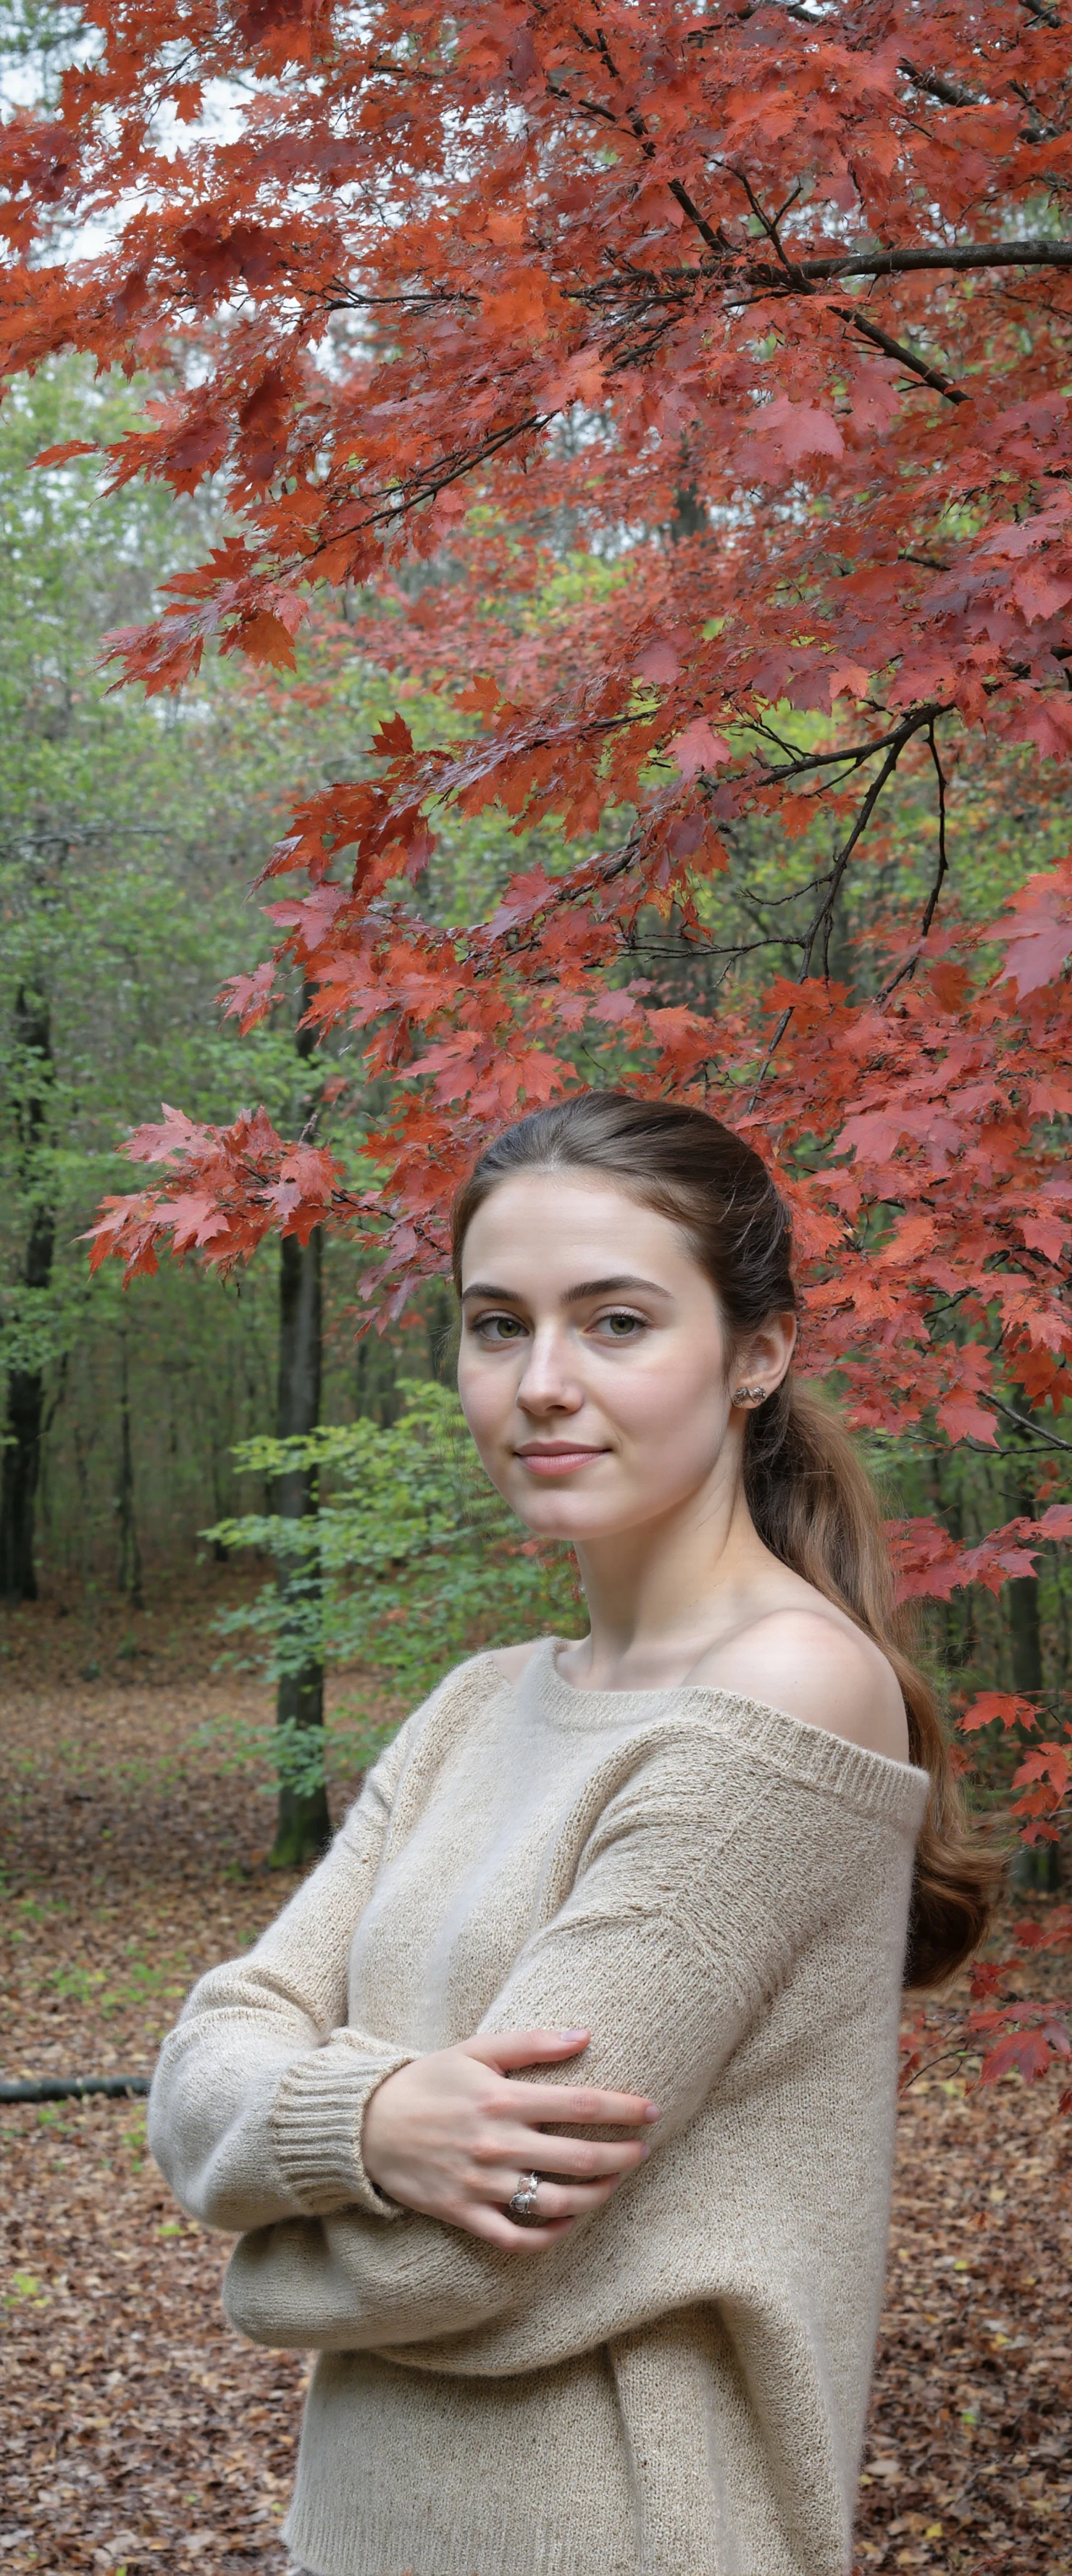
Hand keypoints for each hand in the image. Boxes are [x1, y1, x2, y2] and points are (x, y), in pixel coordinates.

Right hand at [362, 2028, 659, 2248]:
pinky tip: (568, 2224)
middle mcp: (497, 2143)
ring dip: (594, 2197)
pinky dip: (548, 2237)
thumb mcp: (476, 2050)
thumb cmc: (428, 2081)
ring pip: (555, 2202)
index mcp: (502, 2098)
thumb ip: (531, 2043)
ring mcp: (481, 2184)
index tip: (651, 2111)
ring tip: (612, 2185)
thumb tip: (584, 2035)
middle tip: (642, 2152)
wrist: (366, 2125)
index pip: (579, 2104)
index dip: (622, 2109)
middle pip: (578, 2157)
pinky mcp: (464, 2214)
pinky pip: (515, 2237)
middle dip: (620, 2156)